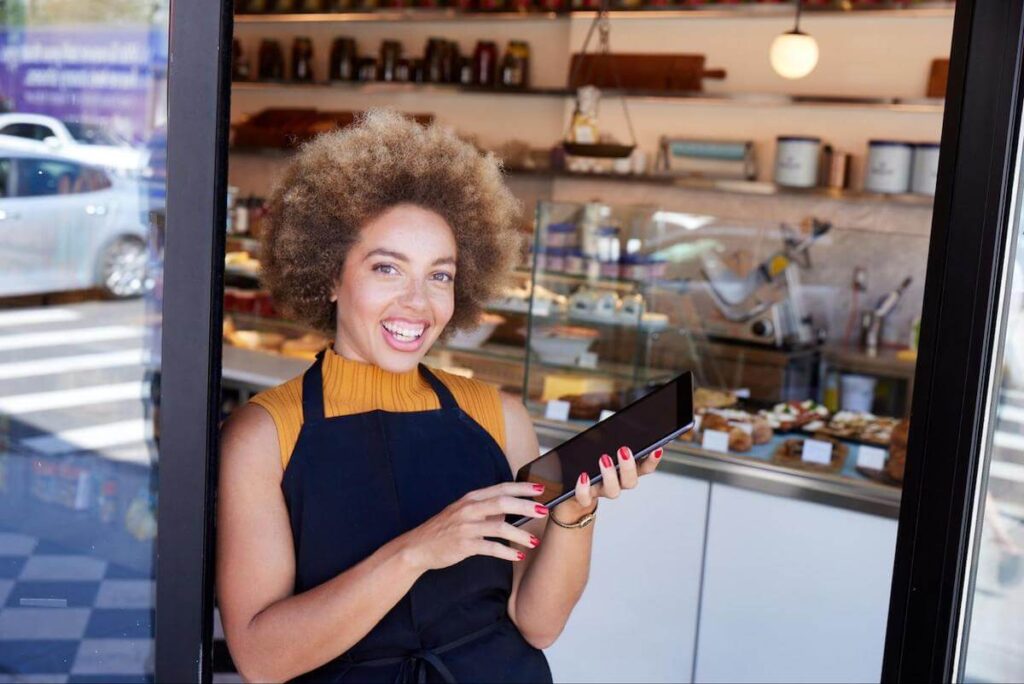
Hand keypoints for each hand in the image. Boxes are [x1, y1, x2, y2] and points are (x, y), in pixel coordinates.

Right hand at [400, 481, 549, 571]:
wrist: (418, 547)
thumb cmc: (444, 529)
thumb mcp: (465, 512)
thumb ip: (487, 509)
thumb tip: (512, 509)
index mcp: (471, 498)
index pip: (501, 488)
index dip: (522, 487)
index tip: (541, 488)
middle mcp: (469, 509)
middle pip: (503, 502)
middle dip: (526, 505)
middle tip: (545, 510)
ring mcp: (466, 526)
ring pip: (499, 526)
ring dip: (520, 533)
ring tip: (534, 541)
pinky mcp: (464, 545)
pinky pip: (490, 547)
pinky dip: (506, 552)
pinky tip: (517, 555)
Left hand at [552, 445, 664, 523]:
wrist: (570, 489)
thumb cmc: (589, 463)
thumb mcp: (601, 447)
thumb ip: (611, 439)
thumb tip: (620, 423)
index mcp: (625, 471)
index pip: (645, 468)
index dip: (652, 461)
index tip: (656, 448)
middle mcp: (617, 483)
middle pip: (630, 482)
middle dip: (628, 466)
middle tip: (624, 450)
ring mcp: (601, 491)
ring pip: (613, 491)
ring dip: (610, 475)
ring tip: (604, 458)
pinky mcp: (584, 498)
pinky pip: (585, 498)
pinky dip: (584, 488)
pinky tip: (583, 476)